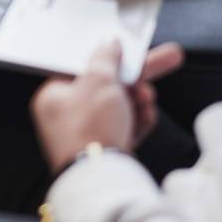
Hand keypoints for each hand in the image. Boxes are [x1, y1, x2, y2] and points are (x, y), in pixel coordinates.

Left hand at [31, 40, 184, 173]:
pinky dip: (139, 120)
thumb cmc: (90, 129)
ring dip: (139, 99)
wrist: (103, 177)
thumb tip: (109, 44)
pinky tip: (146, 116)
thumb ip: (106, 58)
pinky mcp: (107, 149)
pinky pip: (127, 126)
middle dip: (137, 78)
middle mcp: (68, 115)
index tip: (131, 50)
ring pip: (122, 106)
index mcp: (54, 96)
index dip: (110, 58)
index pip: (84, 67)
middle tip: (167, 58)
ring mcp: (88, 134)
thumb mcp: (98, 81)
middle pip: (108, 86)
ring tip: (146, 98)